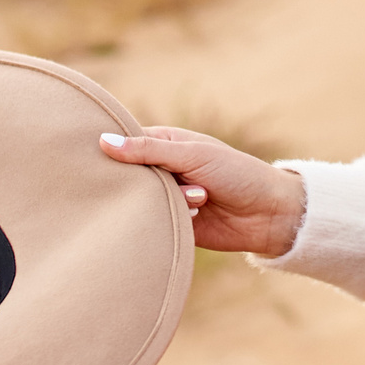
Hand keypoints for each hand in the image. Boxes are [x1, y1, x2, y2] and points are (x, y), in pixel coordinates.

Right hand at [99, 127, 306, 257]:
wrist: (268, 213)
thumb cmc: (236, 173)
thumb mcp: (192, 154)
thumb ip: (148, 150)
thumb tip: (103, 141)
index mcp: (166, 144)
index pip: (126, 143)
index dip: (112, 150)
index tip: (96, 158)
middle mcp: (163, 170)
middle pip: (129, 175)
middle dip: (143, 182)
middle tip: (168, 182)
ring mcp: (168, 197)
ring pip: (143, 201)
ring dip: (171, 201)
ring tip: (202, 197)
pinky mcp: (174, 224)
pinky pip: (155, 223)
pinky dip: (172, 220)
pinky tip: (197, 215)